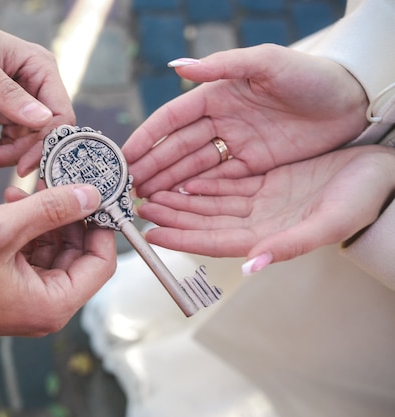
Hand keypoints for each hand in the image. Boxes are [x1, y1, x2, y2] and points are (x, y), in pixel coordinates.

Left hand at [0, 11, 74, 175]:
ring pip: (26, 141)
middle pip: (42, 134)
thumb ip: (8, 94)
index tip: (22, 166)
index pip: (60, 115)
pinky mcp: (9, 111)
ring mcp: (25, 100)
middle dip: (16, 152)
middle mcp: (39, 85)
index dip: (46, 143)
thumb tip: (42, 120)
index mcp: (41, 68)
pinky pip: (12, 139)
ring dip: (2, 152)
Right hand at [0, 184, 115, 337]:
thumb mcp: (2, 229)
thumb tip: (92, 194)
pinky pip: (34, 254)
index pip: (101, 263)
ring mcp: (30, 298)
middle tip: (55, 182)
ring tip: (21, 193)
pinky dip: (27, 230)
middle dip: (69, 216)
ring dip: (45, 219)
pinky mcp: (13, 288)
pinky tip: (11, 206)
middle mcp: (47, 306)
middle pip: (80, 254)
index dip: (102, 225)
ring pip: (56, 250)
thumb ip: (51, 210)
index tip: (95, 192)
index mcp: (53, 303)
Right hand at [122, 44, 368, 196]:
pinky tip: (177, 202)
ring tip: (145, 199)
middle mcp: (221, 120)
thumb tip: (177, 66)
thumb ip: (222, 65)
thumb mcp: (267, 63)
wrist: (352, 101)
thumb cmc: (310, 75)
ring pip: (193, 167)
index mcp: (217, 94)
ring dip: (168, 182)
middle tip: (129, 186)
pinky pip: (218, 180)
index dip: (147, 137)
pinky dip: (196, 191)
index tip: (125, 155)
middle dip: (152, 166)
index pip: (172, 119)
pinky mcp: (253, 165)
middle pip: (178, 147)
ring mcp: (235, 144)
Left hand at [136, 145, 394, 266]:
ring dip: (181, 198)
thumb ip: (289, 246)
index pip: (213, 240)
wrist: (382, 173)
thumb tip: (251, 267)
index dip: (181, 237)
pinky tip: (183, 177)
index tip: (152, 233)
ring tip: (152, 192)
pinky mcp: (267, 182)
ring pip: (210, 201)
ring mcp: (262, 202)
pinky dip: (204, 182)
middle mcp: (259, 221)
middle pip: (205, 220)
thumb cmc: (362, 200)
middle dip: (172, 214)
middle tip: (140, 207)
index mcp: (268, 236)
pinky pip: (227, 183)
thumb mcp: (328, 222)